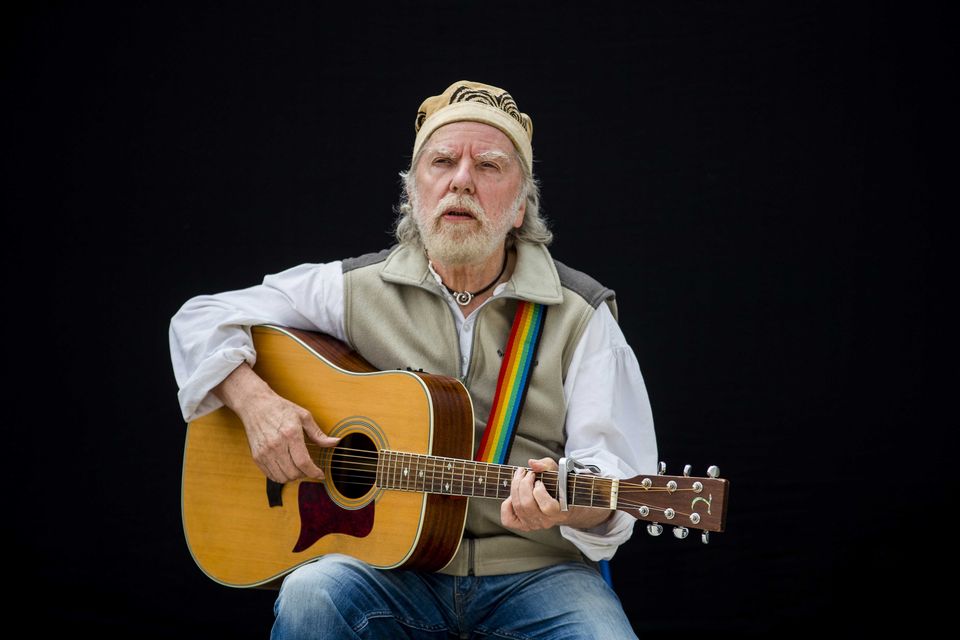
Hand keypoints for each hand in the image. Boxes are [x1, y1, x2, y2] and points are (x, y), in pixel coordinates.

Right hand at [214, 363, 339, 482]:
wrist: (255, 405)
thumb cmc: (281, 409)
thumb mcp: (303, 417)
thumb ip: (319, 434)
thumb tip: (335, 442)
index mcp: (290, 434)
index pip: (303, 462)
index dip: (314, 472)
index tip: (320, 474)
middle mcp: (276, 445)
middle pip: (293, 473)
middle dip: (305, 474)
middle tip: (309, 468)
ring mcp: (264, 452)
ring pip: (282, 477)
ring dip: (293, 477)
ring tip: (298, 468)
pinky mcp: (256, 456)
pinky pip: (271, 475)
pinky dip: (281, 476)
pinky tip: (286, 467)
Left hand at [500, 457, 613, 531]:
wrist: (560, 504)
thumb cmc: (559, 486)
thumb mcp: (558, 472)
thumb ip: (547, 466)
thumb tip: (532, 463)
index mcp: (558, 511)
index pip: (547, 506)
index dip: (539, 491)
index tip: (539, 481)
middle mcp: (545, 521)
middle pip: (527, 505)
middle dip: (523, 484)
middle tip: (527, 473)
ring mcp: (533, 525)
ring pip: (517, 507)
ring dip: (515, 488)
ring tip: (520, 477)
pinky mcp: (522, 525)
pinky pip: (508, 519)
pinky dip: (506, 505)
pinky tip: (513, 496)